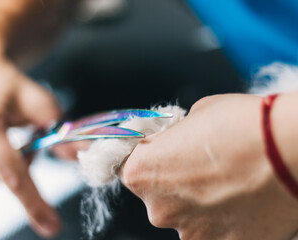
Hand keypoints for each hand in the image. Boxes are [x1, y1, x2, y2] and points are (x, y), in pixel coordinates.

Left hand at [121, 94, 297, 239]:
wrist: (288, 149)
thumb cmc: (239, 125)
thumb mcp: (193, 116)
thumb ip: (172, 138)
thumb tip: (172, 144)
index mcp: (142, 173)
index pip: (130, 168)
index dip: (148, 158)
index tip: (163, 153)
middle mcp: (159, 210)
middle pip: (158, 196)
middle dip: (174, 182)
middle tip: (203, 166)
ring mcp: (192, 233)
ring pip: (187, 216)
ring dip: (200, 202)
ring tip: (228, 182)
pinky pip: (214, 230)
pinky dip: (224, 218)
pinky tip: (242, 199)